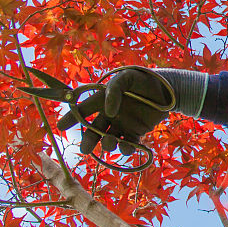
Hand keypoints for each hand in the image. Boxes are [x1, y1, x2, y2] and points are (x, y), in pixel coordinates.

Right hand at [54, 68, 171, 154]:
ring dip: (107, 144)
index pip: (83, 110)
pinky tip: (128, 147)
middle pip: (93, 131)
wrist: (166, 90)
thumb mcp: (126, 77)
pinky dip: (126, 149)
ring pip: (108, 140)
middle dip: (88, 140)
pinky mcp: (136, 133)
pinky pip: (127, 144)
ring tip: (111, 141)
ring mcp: (122, 125)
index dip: (71, 118)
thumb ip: (114, 90)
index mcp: (102, 100)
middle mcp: (109, 115)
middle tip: (86, 149)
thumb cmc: (144, 80)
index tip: (61, 127)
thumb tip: (108, 112)